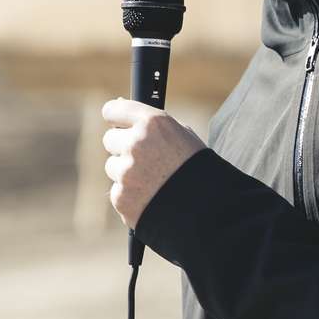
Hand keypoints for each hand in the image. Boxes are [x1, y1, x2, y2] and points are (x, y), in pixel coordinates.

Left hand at [101, 98, 204, 229]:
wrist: (208, 208)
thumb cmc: (198, 168)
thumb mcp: (182, 136)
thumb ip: (152, 126)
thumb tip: (121, 113)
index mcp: (153, 123)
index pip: (113, 110)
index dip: (115, 117)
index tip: (117, 123)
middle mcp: (136, 144)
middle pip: (110, 140)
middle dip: (122, 147)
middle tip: (144, 158)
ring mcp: (126, 172)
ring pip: (112, 167)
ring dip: (126, 173)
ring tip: (153, 182)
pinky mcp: (121, 197)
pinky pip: (118, 191)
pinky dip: (131, 195)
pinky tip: (152, 197)